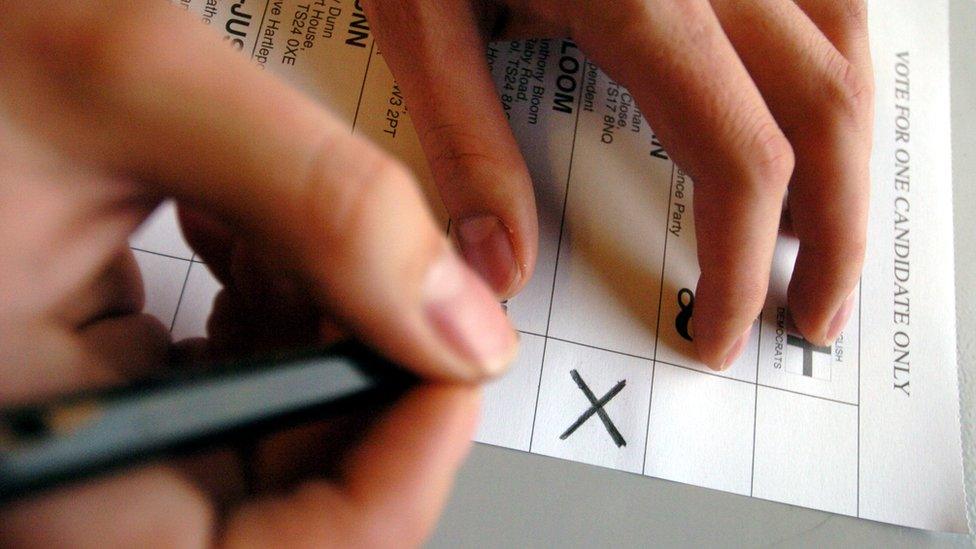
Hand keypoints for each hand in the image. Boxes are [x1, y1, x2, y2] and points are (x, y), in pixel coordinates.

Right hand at [0, 2, 514, 545]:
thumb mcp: (139, 89)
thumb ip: (324, 207)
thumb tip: (462, 331)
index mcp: (30, 428)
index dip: (383, 496)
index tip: (452, 382)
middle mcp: (56, 445)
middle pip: (275, 507)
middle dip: (369, 390)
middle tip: (409, 282)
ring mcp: (82, 417)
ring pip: (265, 444)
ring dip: (328, 339)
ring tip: (300, 225)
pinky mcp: (100, 373)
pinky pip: (231, 391)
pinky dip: (282, 316)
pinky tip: (263, 231)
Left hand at [364, 0, 872, 368]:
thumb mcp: (417, 4)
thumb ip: (464, 132)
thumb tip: (500, 263)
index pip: (738, 158)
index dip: (738, 264)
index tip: (715, 326)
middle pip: (828, 110)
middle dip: (833, 233)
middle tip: (809, 314)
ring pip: (850, 48)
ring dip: (849, 158)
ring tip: (819, 236)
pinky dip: (834, 75)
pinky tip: (808, 119)